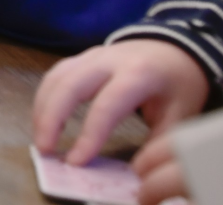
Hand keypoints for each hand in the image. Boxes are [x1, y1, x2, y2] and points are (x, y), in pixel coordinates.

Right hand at [31, 38, 209, 176]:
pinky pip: (56, 74)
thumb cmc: (178, 85)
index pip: (107, 105)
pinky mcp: (82, 57)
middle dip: (51, 118)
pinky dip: (45, 98)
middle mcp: (110, 59)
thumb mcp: (180, 115)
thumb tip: (135, 173)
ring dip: (43, 108)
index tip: (76, 162)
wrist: (176, 49)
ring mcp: (92, 55)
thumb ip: (158, 144)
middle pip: (70, 84)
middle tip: (45, 150)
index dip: (89, 135)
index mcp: (139, 73)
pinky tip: (43, 120)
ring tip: (41, 140)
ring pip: (57, 77)